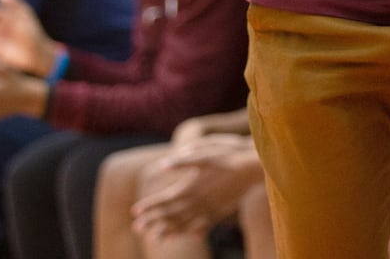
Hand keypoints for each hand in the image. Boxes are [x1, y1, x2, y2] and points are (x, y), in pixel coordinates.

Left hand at [132, 135, 262, 237]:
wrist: (255, 166)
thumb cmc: (229, 154)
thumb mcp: (204, 151)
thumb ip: (182, 161)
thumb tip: (161, 166)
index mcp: (191, 186)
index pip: (164, 200)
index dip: (149, 206)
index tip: (135, 212)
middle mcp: (198, 201)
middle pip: (170, 215)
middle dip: (153, 221)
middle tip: (137, 228)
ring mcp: (209, 208)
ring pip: (185, 223)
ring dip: (168, 230)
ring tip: (156, 238)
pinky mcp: (220, 211)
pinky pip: (202, 226)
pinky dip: (192, 232)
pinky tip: (188, 235)